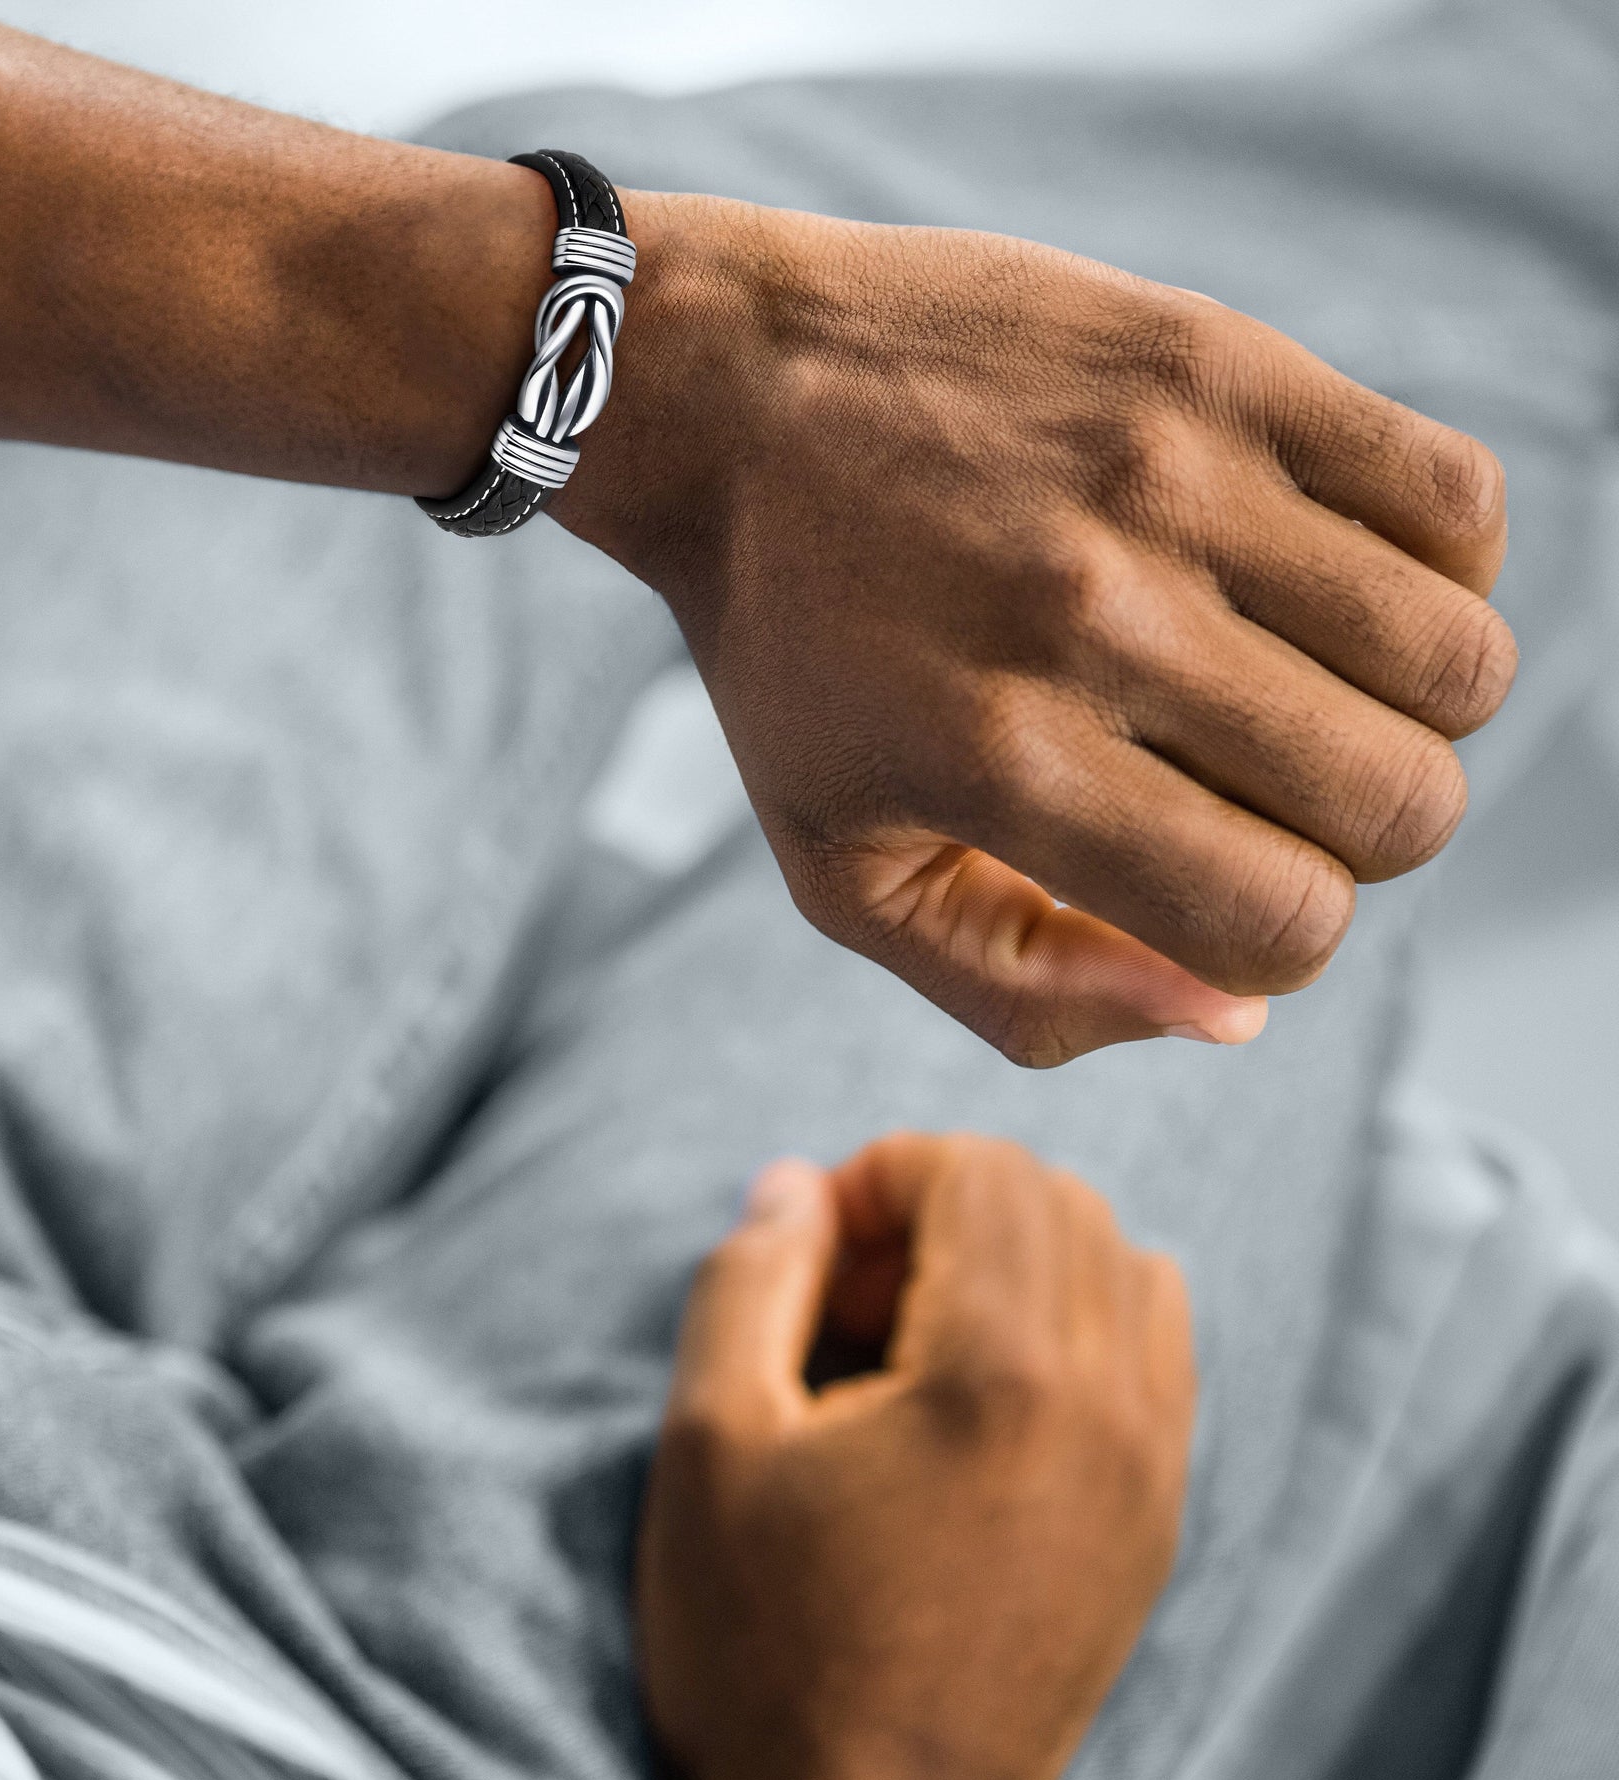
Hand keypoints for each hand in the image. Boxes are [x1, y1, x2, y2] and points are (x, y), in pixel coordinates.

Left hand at [561, 196, 1513, 1065]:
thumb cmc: (791, 659)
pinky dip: (1433, 571)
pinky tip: (1323, 581)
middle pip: (1400, 806)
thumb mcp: (845, 871)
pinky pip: (1455, 501)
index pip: (1280, 923)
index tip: (1214, 883)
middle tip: (1266, 788)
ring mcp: (1171, 479)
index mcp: (1005, 766)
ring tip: (1303, 685)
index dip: (1275, 941)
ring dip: (1407, 713)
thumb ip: (1026, 990)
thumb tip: (1237, 1012)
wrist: (727, 399)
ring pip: (1458, 664)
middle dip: (1357, 841)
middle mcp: (1099, 623)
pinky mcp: (1217, 362)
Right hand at [636, 1135, 1196, 1779]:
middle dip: (943, 1207)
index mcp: (1000, 1373)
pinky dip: (1082, 1319)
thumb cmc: (769, 1649)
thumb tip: (799, 1184)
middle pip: (1055, 1199)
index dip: (880, 1175)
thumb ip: (752, 1278)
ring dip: (1019, 1255)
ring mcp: (1151, 1466)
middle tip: (852, 1298)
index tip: (815, 1251)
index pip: (980, 1170)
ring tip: (923, 1337)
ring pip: (1121, 1260)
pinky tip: (991, 1389)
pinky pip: (1158, 1348)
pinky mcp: (1159, 1521)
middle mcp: (1108, 1403)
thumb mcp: (709, 1445)